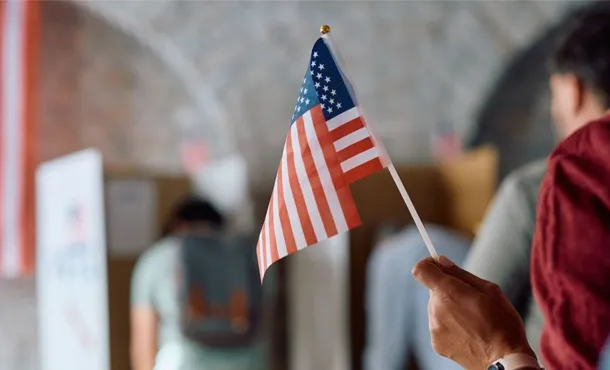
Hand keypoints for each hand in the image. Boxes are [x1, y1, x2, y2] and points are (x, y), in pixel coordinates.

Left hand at [412, 256, 535, 369]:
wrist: (505, 361)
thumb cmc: (503, 323)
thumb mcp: (490, 290)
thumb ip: (460, 274)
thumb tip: (441, 261)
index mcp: (449, 292)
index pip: (421, 270)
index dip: (429, 265)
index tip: (439, 266)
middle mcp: (436, 309)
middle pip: (433, 291)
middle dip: (448, 291)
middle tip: (470, 301)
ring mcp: (434, 327)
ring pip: (436, 308)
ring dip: (449, 309)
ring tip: (472, 320)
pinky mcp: (436, 343)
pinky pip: (438, 325)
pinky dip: (449, 325)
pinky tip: (467, 333)